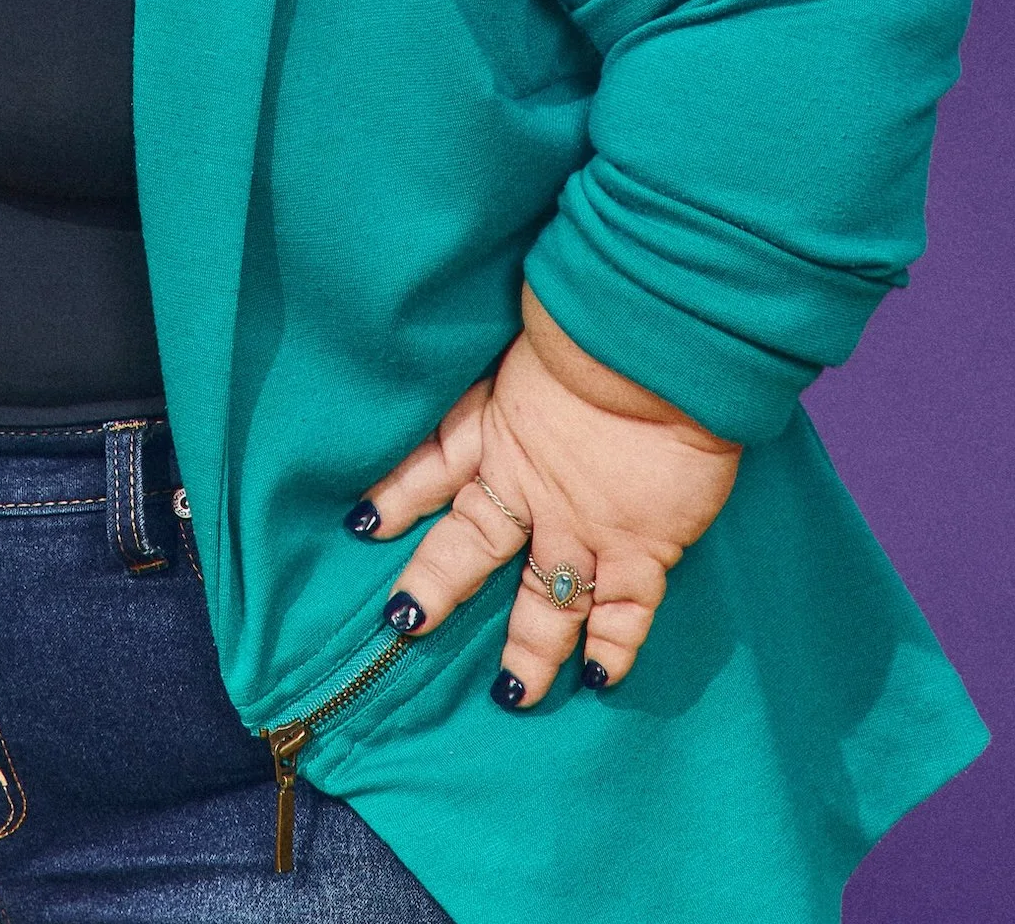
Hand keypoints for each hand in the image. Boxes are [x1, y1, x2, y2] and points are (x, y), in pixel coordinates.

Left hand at [345, 286, 742, 705]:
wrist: (652, 344)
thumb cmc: (597, 320)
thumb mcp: (534, 333)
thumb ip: (516, 362)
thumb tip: (516, 351)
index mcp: (499, 422)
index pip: (433, 462)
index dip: (398, 493)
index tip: (361, 522)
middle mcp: (530, 484)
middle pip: (471, 546)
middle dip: (438, 587)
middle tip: (405, 626)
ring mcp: (582, 524)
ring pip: (545, 601)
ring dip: (529, 648)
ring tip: (511, 694)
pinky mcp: (638, 547)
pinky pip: (623, 612)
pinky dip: (614, 647)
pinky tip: (600, 679)